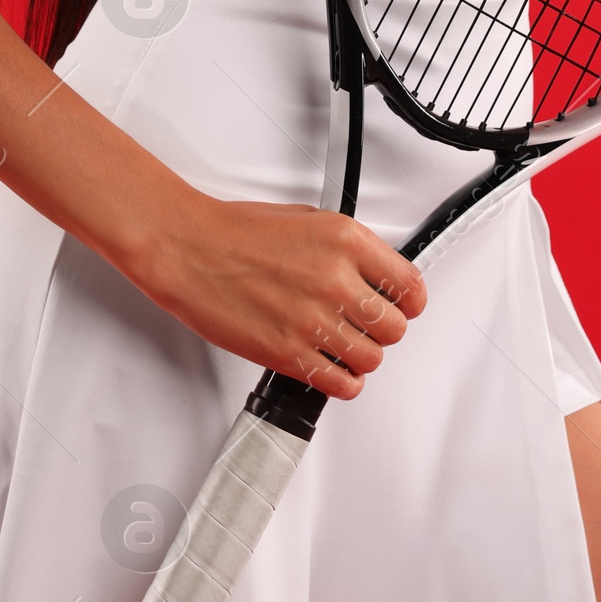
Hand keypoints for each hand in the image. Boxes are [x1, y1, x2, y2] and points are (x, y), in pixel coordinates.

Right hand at [138, 193, 426, 399]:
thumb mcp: (308, 217)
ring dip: (362, 357)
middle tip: (368, 327)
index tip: (405, 307)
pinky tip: (332, 369)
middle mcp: (334, 279)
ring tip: (346, 347)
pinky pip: (340, 384)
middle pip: (395, 327)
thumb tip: (375, 273)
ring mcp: (312, 319)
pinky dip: (343, 382)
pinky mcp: (288, 353)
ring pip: (371, 359)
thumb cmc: (236, 231)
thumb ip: (348, 248)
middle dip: (384, 330)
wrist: (190, 249)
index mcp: (345, 240)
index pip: (409, 284)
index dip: (410, 302)